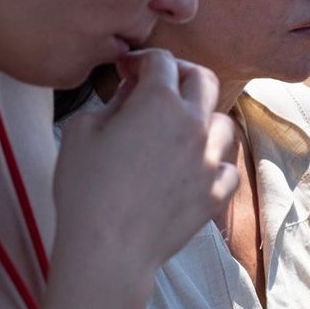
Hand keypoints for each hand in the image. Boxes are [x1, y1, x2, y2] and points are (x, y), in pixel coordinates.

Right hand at [54, 49, 237, 275]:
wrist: (108, 249)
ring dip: (203, 119)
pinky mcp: (215, 194)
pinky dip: (214, 163)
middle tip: (159, 85)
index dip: (141, 59)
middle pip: (203, 79)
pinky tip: (196, 167)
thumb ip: (112, 102)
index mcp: (159, 102)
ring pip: (223, 124)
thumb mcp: (81, 130)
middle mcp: (193, 125)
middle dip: (181, 74)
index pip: (161, 61)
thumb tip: (132, 94)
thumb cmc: (86, 189)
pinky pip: (228, 167)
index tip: (127, 70)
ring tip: (182, 130)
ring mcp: (209, 161)